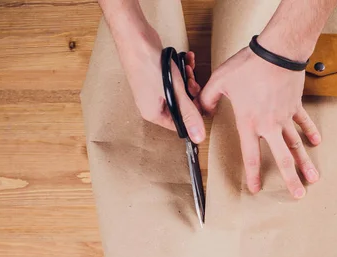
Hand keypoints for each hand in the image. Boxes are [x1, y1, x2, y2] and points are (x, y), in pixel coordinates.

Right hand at [115, 25, 205, 142]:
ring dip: (188, 80)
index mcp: (153, 114)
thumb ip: (189, 114)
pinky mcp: (157, 77)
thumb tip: (199, 137)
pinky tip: (187, 59)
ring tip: (187, 69)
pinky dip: (183, 70)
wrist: (135, 38)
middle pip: (181, 107)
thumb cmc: (150, 65)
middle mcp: (152, 104)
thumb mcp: (175, 93)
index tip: (200, 104)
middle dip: (190, 93)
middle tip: (191, 82)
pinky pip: (176, 79)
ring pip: (180, 92)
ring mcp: (154, 90)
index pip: (179, 125)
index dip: (192, 116)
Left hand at [200, 47, 320, 198]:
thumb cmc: (248, 66)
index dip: (253, 174)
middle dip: (291, 179)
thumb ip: (207, 98)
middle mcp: (270, 125)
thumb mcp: (220, 81)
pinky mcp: (295, 105)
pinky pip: (304, 122)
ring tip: (313, 178)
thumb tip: (199, 108)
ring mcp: (285, 117)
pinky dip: (310, 131)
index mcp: (250, 123)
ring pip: (297, 144)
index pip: (251, 156)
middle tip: (298, 195)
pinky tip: (316, 143)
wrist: (276, 52)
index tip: (255, 189)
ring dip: (305, 162)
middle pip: (282, 158)